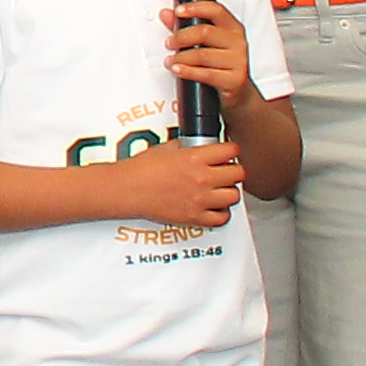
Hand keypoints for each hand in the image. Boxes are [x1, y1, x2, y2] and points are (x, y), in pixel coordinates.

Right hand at [120, 139, 248, 230]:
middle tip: (225, 171)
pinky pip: (221, 218)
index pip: (231, 150)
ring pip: (234, 196)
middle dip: (232, 170)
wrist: (126, 189)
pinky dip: (220, 213)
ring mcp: (200, 199)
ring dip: (227, 191)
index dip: (231, 150)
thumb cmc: (140, 169)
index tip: (228, 153)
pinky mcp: (194, 217)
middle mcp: (201, 178)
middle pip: (238, 173)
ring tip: (218, 189)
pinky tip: (212, 206)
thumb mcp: (166, 148)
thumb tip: (200, 147)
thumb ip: (188, 148)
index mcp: (195, 158)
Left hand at [165, 0, 258, 110]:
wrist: (238, 92)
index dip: (196, 8)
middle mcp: (238, 42)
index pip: (216, 10)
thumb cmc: (220, 64)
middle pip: (205, 32)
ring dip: (181, 57)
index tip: (178, 11)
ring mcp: (239, 61)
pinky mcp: (235, 79)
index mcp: (232, 28)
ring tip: (171, 61)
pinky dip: (187, 71)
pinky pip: (206, 74)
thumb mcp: (204, 43)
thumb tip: (166, 14)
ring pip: (202, 55)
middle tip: (169, 43)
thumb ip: (184, 27)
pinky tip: (177, 70)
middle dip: (181, 37)